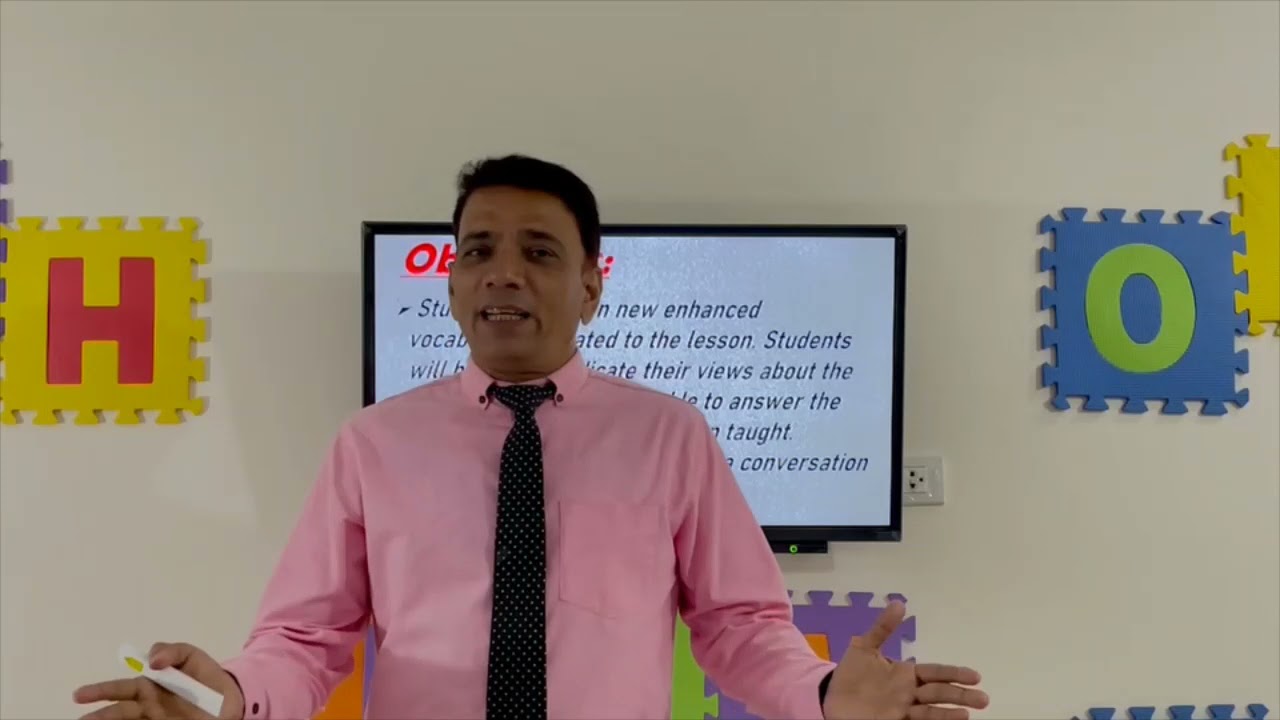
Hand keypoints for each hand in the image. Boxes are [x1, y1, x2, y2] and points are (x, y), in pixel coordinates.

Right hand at [73, 642, 244, 719]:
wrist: (231, 697)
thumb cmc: (205, 675)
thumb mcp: (190, 655)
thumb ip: (171, 651)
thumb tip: (152, 660)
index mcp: (149, 686)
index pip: (121, 690)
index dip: (100, 692)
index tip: (80, 695)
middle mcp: (148, 706)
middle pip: (119, 713)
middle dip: (98, 717)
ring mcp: (157, 719)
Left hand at [821, 601, 988, 719]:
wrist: (831, 700)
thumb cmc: (850, 675)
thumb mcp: (863, 648)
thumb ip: (882, 628)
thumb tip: (899, 602)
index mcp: (905, 674)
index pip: (935, 672)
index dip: (954, 674)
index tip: (975, 676)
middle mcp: (909, 693)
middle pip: (939, 693)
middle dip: (960, 695)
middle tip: (983, 699)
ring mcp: (903, 710)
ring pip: (932, 711)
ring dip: (951, 712)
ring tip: (969, 713)